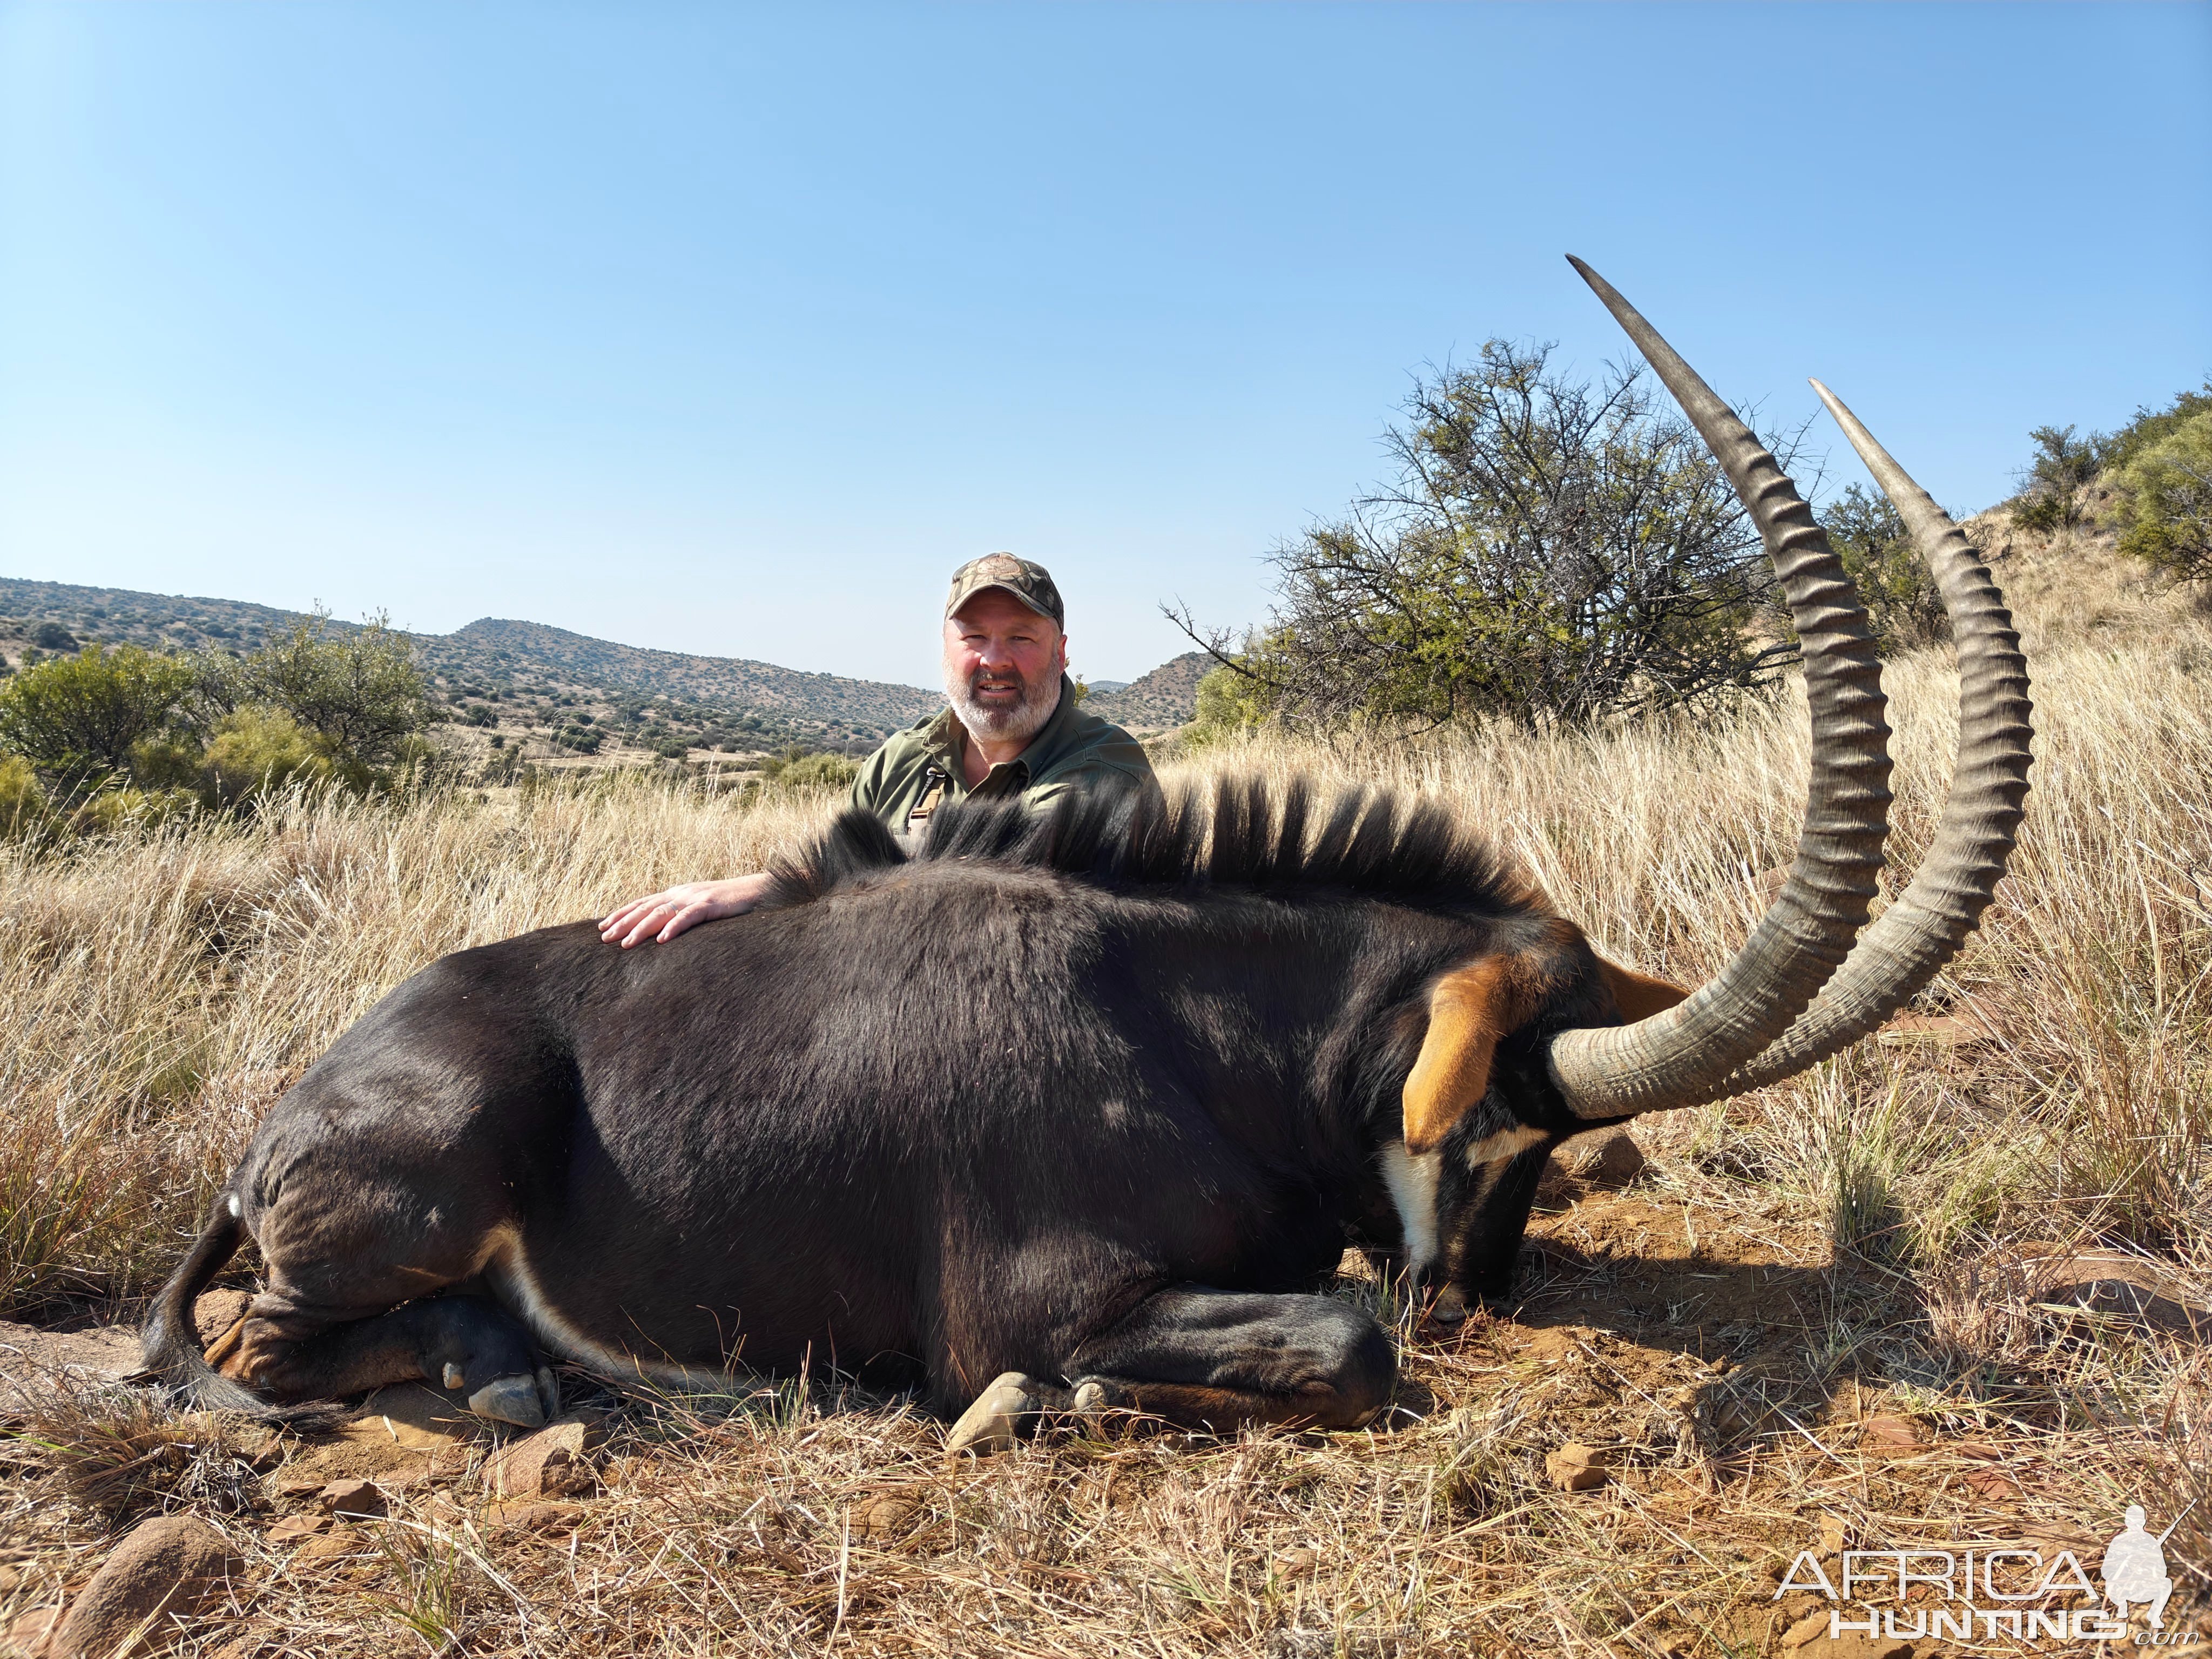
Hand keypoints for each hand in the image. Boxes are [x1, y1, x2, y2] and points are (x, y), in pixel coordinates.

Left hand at [599, 873, 771, 947]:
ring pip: (661, 912)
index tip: (603, 926)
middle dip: (623, 922)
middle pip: (646, 907)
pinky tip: (662, 940)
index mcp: (678, 893)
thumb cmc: (730, 903)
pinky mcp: (711, 905)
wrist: (758, 890)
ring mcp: (695, 898)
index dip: (622, 913)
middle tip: (604, 938)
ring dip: (641, 929)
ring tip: (626, 944)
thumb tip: (662, 929)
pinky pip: (688, 917)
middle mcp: (682, 893)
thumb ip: (682, 913)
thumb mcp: (701, 907)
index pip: (643, 902)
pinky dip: (674, 927)